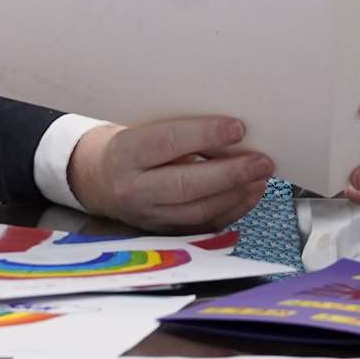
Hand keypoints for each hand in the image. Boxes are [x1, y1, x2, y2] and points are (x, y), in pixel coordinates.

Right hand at [67, 117, 270, 233]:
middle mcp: (134, 189)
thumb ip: (179, 131)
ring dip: (236, 194)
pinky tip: (250, 192)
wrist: (97, 179)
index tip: (238, 128)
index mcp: (125, 153)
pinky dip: (232, 210)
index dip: (204, 135)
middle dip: (229, 173)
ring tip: (261, 176)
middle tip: (262, 160)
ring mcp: (148, 216)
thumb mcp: (143, 127)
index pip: (167, 143)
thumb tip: (231, 130)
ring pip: (197, 211)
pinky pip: (203, 226)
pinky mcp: (164, 231)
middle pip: (185, 185)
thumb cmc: (130, 145)